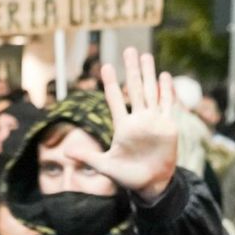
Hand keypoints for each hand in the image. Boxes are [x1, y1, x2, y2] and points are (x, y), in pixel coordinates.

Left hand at [69, 47, 176, 201]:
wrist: (150, 185)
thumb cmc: (127, 176)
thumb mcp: (105, 166)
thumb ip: (88, 157)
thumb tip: (66, 153)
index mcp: (122, 127)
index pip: (115, 100)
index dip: (111, 83)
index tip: (106, 66)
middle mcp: (138, 120)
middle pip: (134, 89)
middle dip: (132, 70)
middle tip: (129, 50)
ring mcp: (153, 121)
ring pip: (151, 92)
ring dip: (149, 74)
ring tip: (146, 55)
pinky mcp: (167, 126)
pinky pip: (167, 105)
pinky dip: (166, 91)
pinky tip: (164, 76)